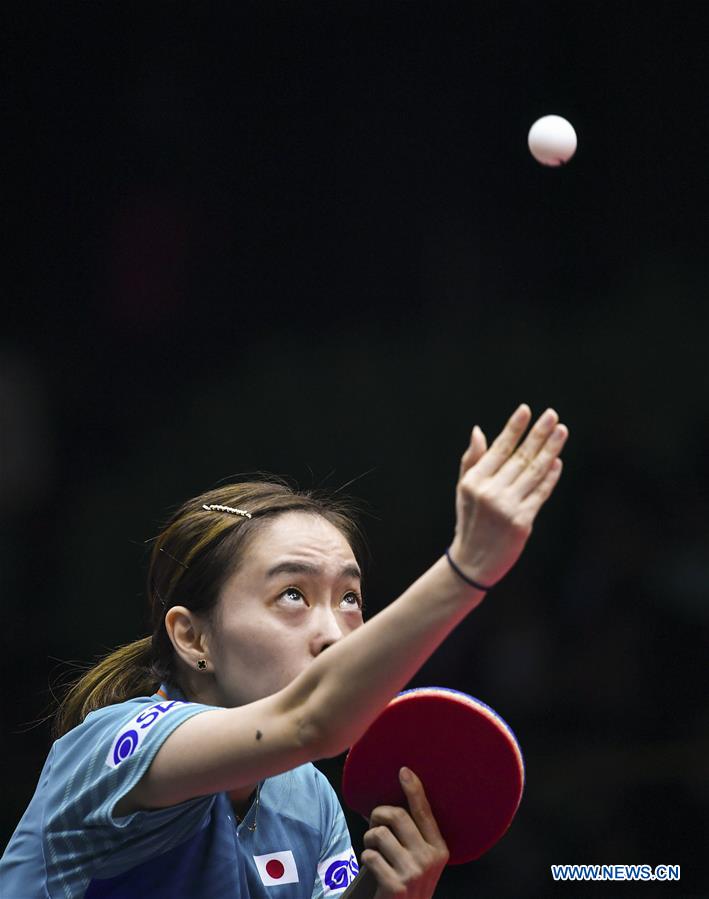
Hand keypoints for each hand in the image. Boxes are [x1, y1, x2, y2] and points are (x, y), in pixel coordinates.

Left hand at [362, 767, 448, 898]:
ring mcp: (413, 872)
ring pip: (379, 834)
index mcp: (440, 849)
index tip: (404, 771)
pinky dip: (366, 858)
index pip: (424, 811)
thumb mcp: (422, 861)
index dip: (413, 789)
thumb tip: (393, 806)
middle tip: (374, 823)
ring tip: (373, 850)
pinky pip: (370, 856)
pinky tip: (372, 866)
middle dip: (378, 815)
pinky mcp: (395, 885)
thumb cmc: (409, 884)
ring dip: (369, 840)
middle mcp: (430, 859)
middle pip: (396, 816)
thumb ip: (415, 837)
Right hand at [449, 404, 567, 587]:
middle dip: (538, 434)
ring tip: (561, 431)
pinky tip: (557, 462)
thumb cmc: (469, 521)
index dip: (514, 428)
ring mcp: (508, 508)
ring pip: (535, 472)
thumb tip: (479, 431)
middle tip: (552, 415)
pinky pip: (541, 493)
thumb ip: (473, 460)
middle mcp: (490, 493)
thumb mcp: (464, 490)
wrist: (473, 562)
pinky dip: (550, 477)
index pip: (499, 449)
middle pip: (521, 457)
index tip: (526, 410)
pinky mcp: (523, 522)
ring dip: (550, 450)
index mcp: (474, 482)